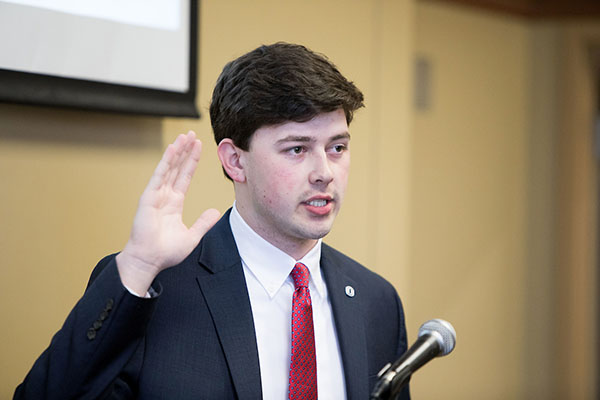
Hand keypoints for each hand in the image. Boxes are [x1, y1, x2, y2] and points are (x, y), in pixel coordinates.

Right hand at [116, 131, 219, 295]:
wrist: (149, 261)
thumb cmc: (166, 252)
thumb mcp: (193, 236)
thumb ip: (203, 222)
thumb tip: (215, 211)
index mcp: (174, 203)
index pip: (185, 177)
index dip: (192, 161)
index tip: (199, 147)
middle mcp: (165, 196)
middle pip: (177, 168)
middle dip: (185, 151)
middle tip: (192, 134)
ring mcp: (156, 195)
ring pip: (169, 168)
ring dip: (177, 151)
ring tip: (184, 136)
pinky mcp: (148, 198)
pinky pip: (159, 176)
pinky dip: (166, 162)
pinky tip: (173, 150)